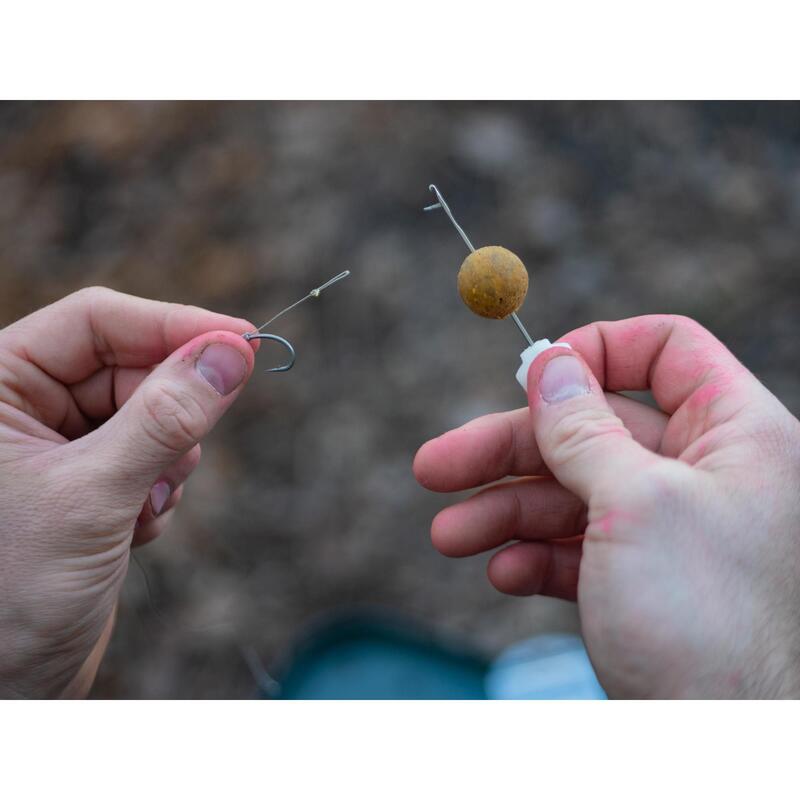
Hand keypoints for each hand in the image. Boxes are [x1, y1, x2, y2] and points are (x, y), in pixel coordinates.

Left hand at [0, 287, 257, 696]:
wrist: (9, 686)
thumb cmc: (12, 594)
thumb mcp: (94, 496)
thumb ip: (166, 419)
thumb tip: (232, 354)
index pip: (98, 322)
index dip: (174, 325)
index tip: (244, 341)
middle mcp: (25, 406)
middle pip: (132, 366)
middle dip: (169, 412)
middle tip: (185, 455)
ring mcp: (61, 445)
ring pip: (152, 413)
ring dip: (166, 459)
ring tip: (141, 508)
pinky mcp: (92, 482)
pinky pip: (154, 456)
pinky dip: (160, 489)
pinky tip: (134, 529)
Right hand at [414, 316, 799, 697]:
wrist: (722, 754)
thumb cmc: (703, 622)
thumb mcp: (633, 504)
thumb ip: (584, 427)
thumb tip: (550, 361)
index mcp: (734, 435)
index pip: (668, 351)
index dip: (598, 351)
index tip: (534, 375)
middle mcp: (704, 475)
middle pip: (591, 429)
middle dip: (508, 450)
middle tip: (436, 466)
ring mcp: (668, 530)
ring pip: (571, 494)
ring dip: (504, 511)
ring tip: (448, 536)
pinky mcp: (640, 582)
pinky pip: (576, 551)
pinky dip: (534, 558)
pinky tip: (501, 573)